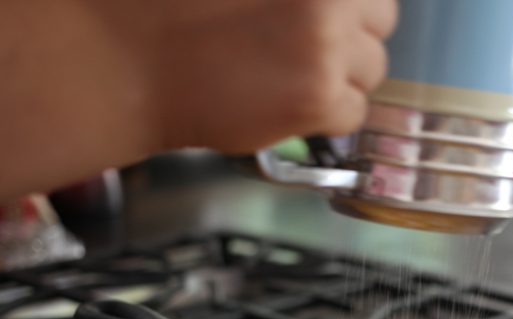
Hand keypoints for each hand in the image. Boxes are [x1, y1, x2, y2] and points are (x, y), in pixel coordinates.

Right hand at [146, 0, 397, 152]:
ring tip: (291, 73)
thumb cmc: (174, 6)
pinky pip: (355, 111)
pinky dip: (329, 113)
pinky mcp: (317, 96)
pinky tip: (288, 100)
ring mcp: (326, 46)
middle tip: (308, 43)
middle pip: (382, 18)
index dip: (351, 3)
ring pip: (373, 68)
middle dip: (354, 31)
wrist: (130, 59)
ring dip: (343, 74)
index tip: (330, 15)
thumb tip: (335, 9)